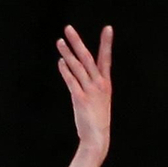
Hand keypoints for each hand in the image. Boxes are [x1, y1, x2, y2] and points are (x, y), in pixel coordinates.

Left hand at [57, 23, 111, 163]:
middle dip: (77, 42)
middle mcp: (99, 84)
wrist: (97, 138)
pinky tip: (60, 61)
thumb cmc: (97, 119)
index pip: (106, 59)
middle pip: (87, 58)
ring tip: (59, 41)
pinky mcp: (80, 99)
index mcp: (106, 83)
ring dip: (67, 53)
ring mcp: (90, 91)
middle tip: (68, 28)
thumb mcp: (99, 99)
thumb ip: (92, 85)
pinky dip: (65, 70)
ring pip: (78, 67)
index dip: (106, 43)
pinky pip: (71, 81)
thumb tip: (82, 75)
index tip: (108, 28)